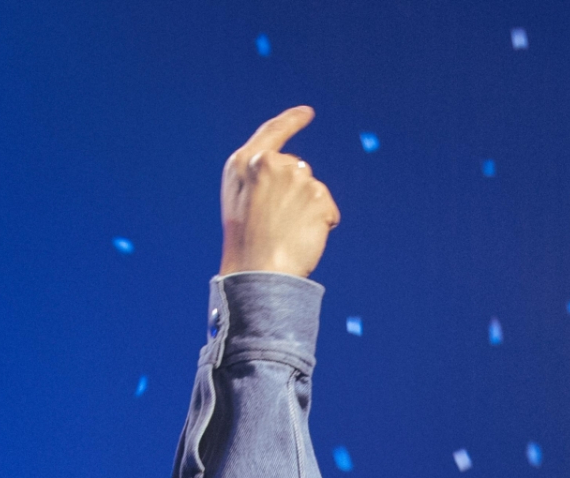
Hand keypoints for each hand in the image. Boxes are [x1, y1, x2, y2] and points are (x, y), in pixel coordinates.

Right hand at [219, 105, 339, 279]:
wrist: (258, 272)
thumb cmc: (246, 245)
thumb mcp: (241, 201)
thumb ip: (260, 178)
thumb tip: (293, 170)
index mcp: (245, 162)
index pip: (273, 131)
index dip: (292, 120)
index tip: (307, 113)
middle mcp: (271, 163)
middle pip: (297, 168)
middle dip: (296, 192)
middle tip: (279, 224)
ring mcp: (296, 178)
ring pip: (314, 189)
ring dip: (310, 209)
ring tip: (290, 234)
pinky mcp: (318, 196)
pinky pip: (329, 210)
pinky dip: (323, 225)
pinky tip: (305, 239)